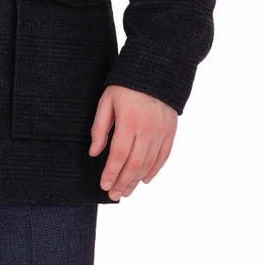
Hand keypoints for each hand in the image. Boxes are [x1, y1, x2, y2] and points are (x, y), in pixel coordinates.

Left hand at [88, 84, 177, 199]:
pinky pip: (163, 156)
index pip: (118, 155)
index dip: (111, 173)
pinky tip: (145, 180)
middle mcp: (147, 128)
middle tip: (114, 195)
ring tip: (126, 191)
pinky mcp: (170, 131)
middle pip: (134, 164)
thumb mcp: (107, 101)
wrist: (156, 70)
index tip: (104, 185)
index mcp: (129, 120)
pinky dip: (154, 171)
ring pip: (149, 164)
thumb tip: (94, 152)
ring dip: (136, 181)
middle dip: (122, 182)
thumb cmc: (126, 85)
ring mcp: (161, 131)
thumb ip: (99, 127)